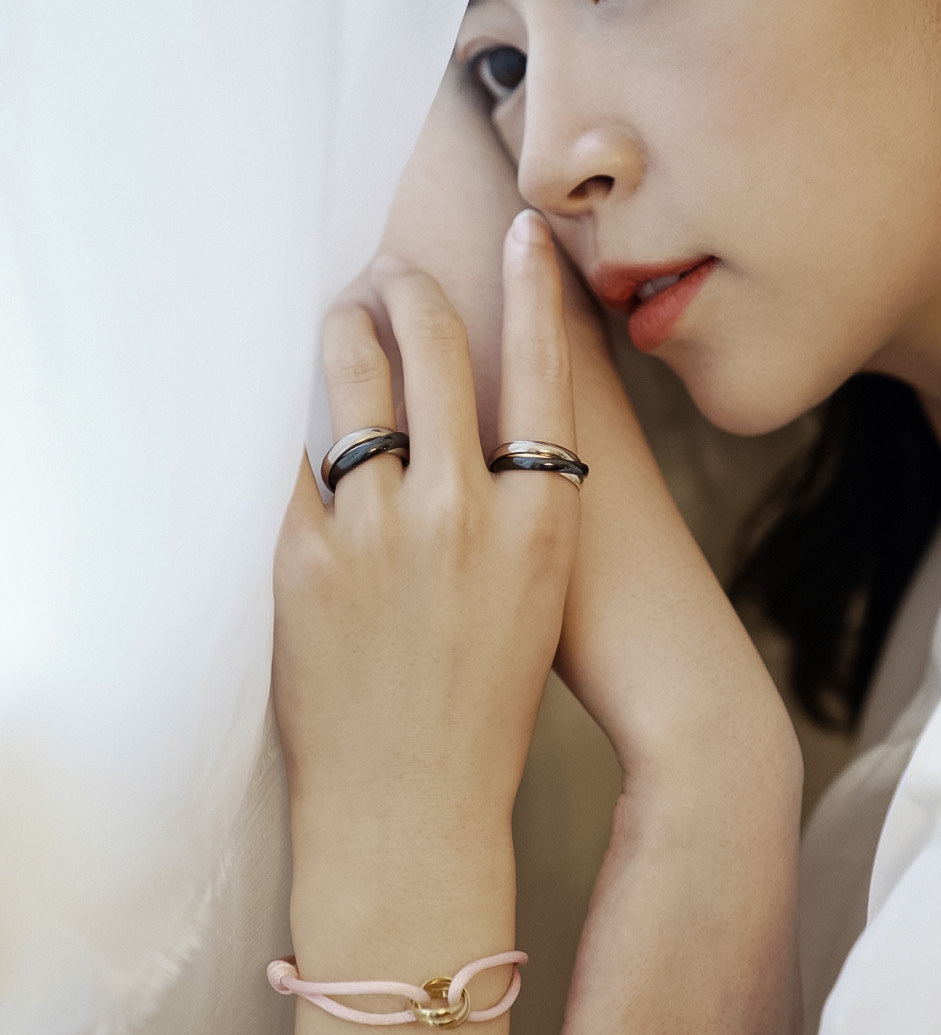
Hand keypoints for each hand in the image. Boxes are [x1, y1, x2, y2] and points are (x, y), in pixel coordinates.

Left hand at [272, 209, 580, 880]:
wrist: (413, 805)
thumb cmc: (487, 706)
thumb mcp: (535, 595)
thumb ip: (518, 502)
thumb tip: (479, 414)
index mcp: (540, 523)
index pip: (542, 369)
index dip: (530, 289)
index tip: (518, 229)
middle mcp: (462, 512)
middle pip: (433, 350)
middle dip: (409, 293)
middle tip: (395, 276)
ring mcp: (378, 530)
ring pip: (354, 382)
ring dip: (346, 332)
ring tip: (344, 316)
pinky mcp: (307, 554)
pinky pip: (305, 459)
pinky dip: (313, 437)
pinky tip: (314, 429)